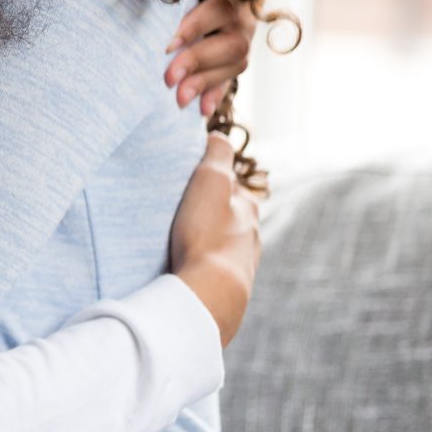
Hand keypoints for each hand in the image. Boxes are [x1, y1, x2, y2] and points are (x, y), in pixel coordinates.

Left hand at [162, 0, 258, 115]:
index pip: (220, 11)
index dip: (196, 28)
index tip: (169, 44)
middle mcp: (247, 15)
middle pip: (232, 43)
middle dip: (198, 62)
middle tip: (168, 78)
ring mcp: (246, 36)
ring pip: (235, 64)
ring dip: (206, 83)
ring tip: (178, 99)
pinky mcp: (237, 54)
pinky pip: (232, 76)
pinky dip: (216, 93)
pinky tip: (202, 110)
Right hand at [169, 132, 261, 347]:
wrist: (210, 295)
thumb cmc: (207, 236)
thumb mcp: (210, 182)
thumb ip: (216, 155)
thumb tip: (219, 136)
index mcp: (248, 209)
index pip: (230, 187)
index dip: (208, 182)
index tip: (186, 184)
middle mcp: (252, 237)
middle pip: (229, 218)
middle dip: (209, 215)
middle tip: (180, 215)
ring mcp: (243, 266)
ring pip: (224, 246)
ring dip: (207, 243)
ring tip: (181, 244)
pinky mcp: (231, 292)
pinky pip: (216, 273)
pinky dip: (204, 267)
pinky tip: (188, 270)